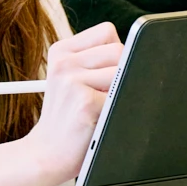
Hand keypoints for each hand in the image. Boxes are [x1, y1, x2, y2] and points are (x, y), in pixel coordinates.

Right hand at [23, 21, 123, 182]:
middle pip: (118, 49)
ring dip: (121, 90)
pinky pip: (122, 97)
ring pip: (124, 71)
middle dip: (122, 71)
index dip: (114, 52)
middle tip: (104, 94)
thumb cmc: (66, 117)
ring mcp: (72, 81)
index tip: (106, 72)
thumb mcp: (68, 79)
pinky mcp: (85, 103)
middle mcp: (64, 62)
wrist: (46, 153)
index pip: (106, 32)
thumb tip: (140, 53)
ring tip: (101, 106)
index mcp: (60, 51)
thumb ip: (95, 61)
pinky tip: (101, 118)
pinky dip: (120, 109)